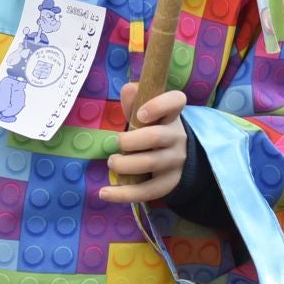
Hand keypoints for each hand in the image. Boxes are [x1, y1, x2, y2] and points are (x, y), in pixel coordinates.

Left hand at [101, 83, 187, 203]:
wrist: (178, 157)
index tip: (140, 114)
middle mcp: (176, 137)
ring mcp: (174, 162)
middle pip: (155, 137)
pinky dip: (123, 194)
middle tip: (117, 142)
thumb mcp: (146, 113)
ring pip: (150, 164)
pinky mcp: (168, 183)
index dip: (158, 105)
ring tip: (112, 162)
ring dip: (125, 164)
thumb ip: (135, 101)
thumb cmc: (154, 128)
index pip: (175, 102)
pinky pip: (146, 191)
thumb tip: (128, 90)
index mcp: (171, 115)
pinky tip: (104, 193)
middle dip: (130, 140)